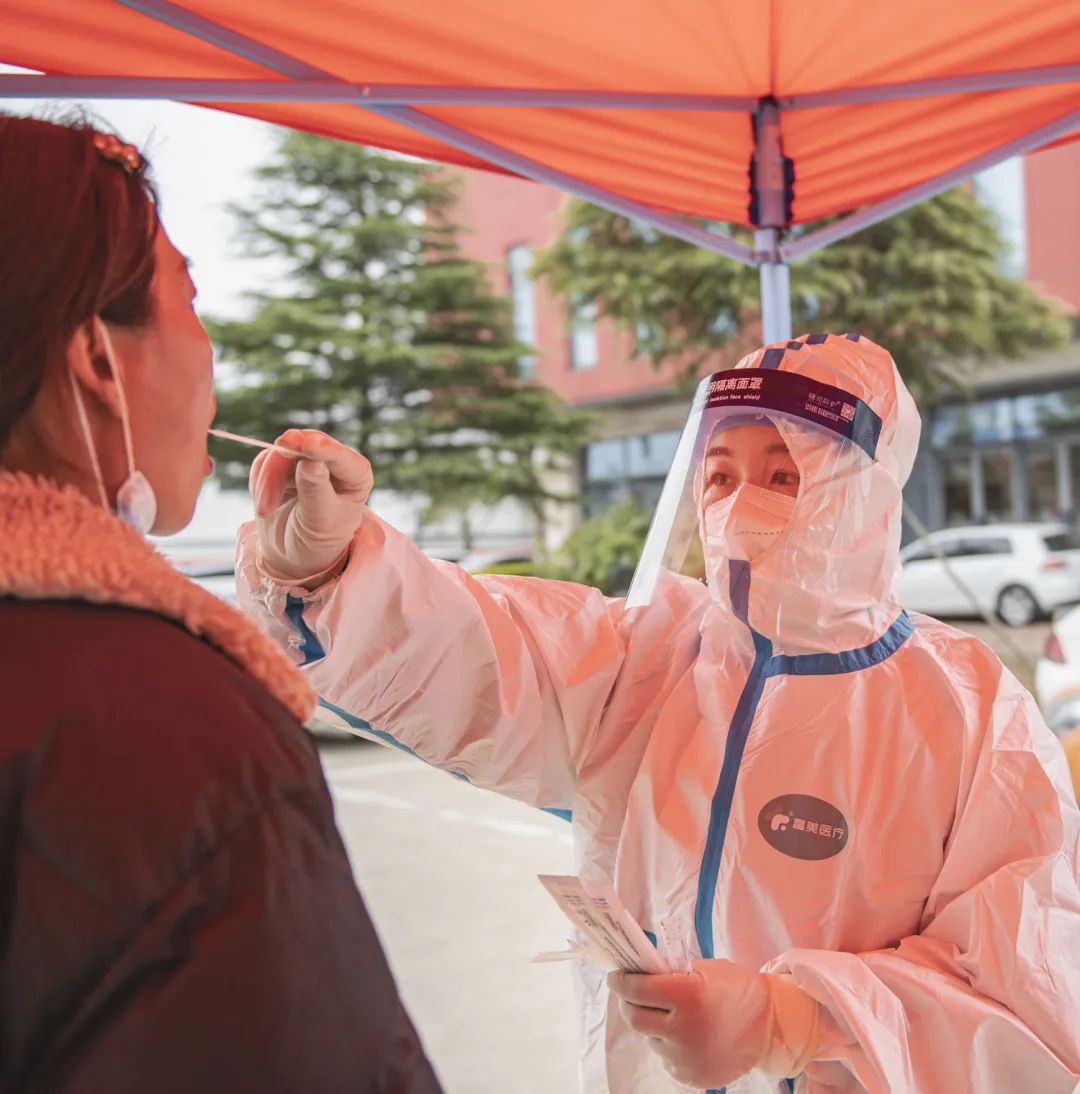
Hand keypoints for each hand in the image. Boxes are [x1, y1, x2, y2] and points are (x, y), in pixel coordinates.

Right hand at [250, 429, 373, 587]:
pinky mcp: (282, 464)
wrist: (293, 555)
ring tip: (265, 511)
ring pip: (279, 453)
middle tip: (265, 491)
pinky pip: (263, 462)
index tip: (306, 445)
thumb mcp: (320, 521)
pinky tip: (266, 504)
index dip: (323, 448)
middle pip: (305, 445)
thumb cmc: (317, 541)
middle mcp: (334, 462)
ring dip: (267, 482)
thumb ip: (315, 490)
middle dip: (280, 468)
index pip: (340, 455)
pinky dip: (259, 483)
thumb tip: (309, 459)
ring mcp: (306, 459)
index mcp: (356, 475)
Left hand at [608, 959, 819, 1088]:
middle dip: (629, 1004)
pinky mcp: (691, 1077)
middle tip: (632, 994)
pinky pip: (666, 1059)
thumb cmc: (735, 989)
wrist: (769, 1027)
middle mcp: (684, 1029)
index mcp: (688, 995)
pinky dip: (668, 1045)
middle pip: (635, 1018)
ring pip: (650, 1039)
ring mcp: (687, 1058)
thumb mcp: (704, 969)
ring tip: (671, 1016)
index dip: (621, 982)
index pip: (637, 989)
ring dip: (653, 1026)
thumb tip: (637, 972)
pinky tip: (684, 1035)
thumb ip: (669, 972)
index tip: (616, 977)